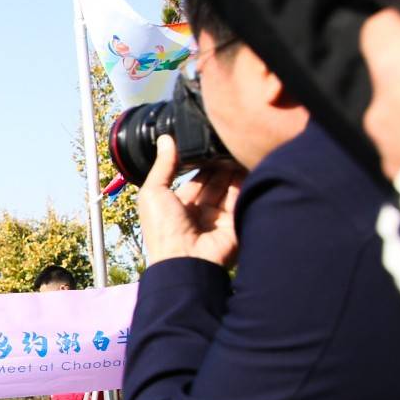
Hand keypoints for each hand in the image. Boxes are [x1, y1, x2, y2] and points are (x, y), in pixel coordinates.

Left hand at [139, 134, 244, 266]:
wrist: (185, 260)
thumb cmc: (162, 230)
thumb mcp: (154, 192)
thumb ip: (163, 166)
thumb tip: (165, 139)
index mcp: (179, 206)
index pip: (196, 179)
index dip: (202, 163)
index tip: (208, 143)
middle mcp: (201, 212)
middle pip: (216, 181)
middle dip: (220, 164)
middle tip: (226, 143)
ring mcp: (219, 218)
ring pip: (230, 187)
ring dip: (233, 170)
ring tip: (236, 148)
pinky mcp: (236, 223)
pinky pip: (241, 198)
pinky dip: (244, 182)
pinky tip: (245, 163)